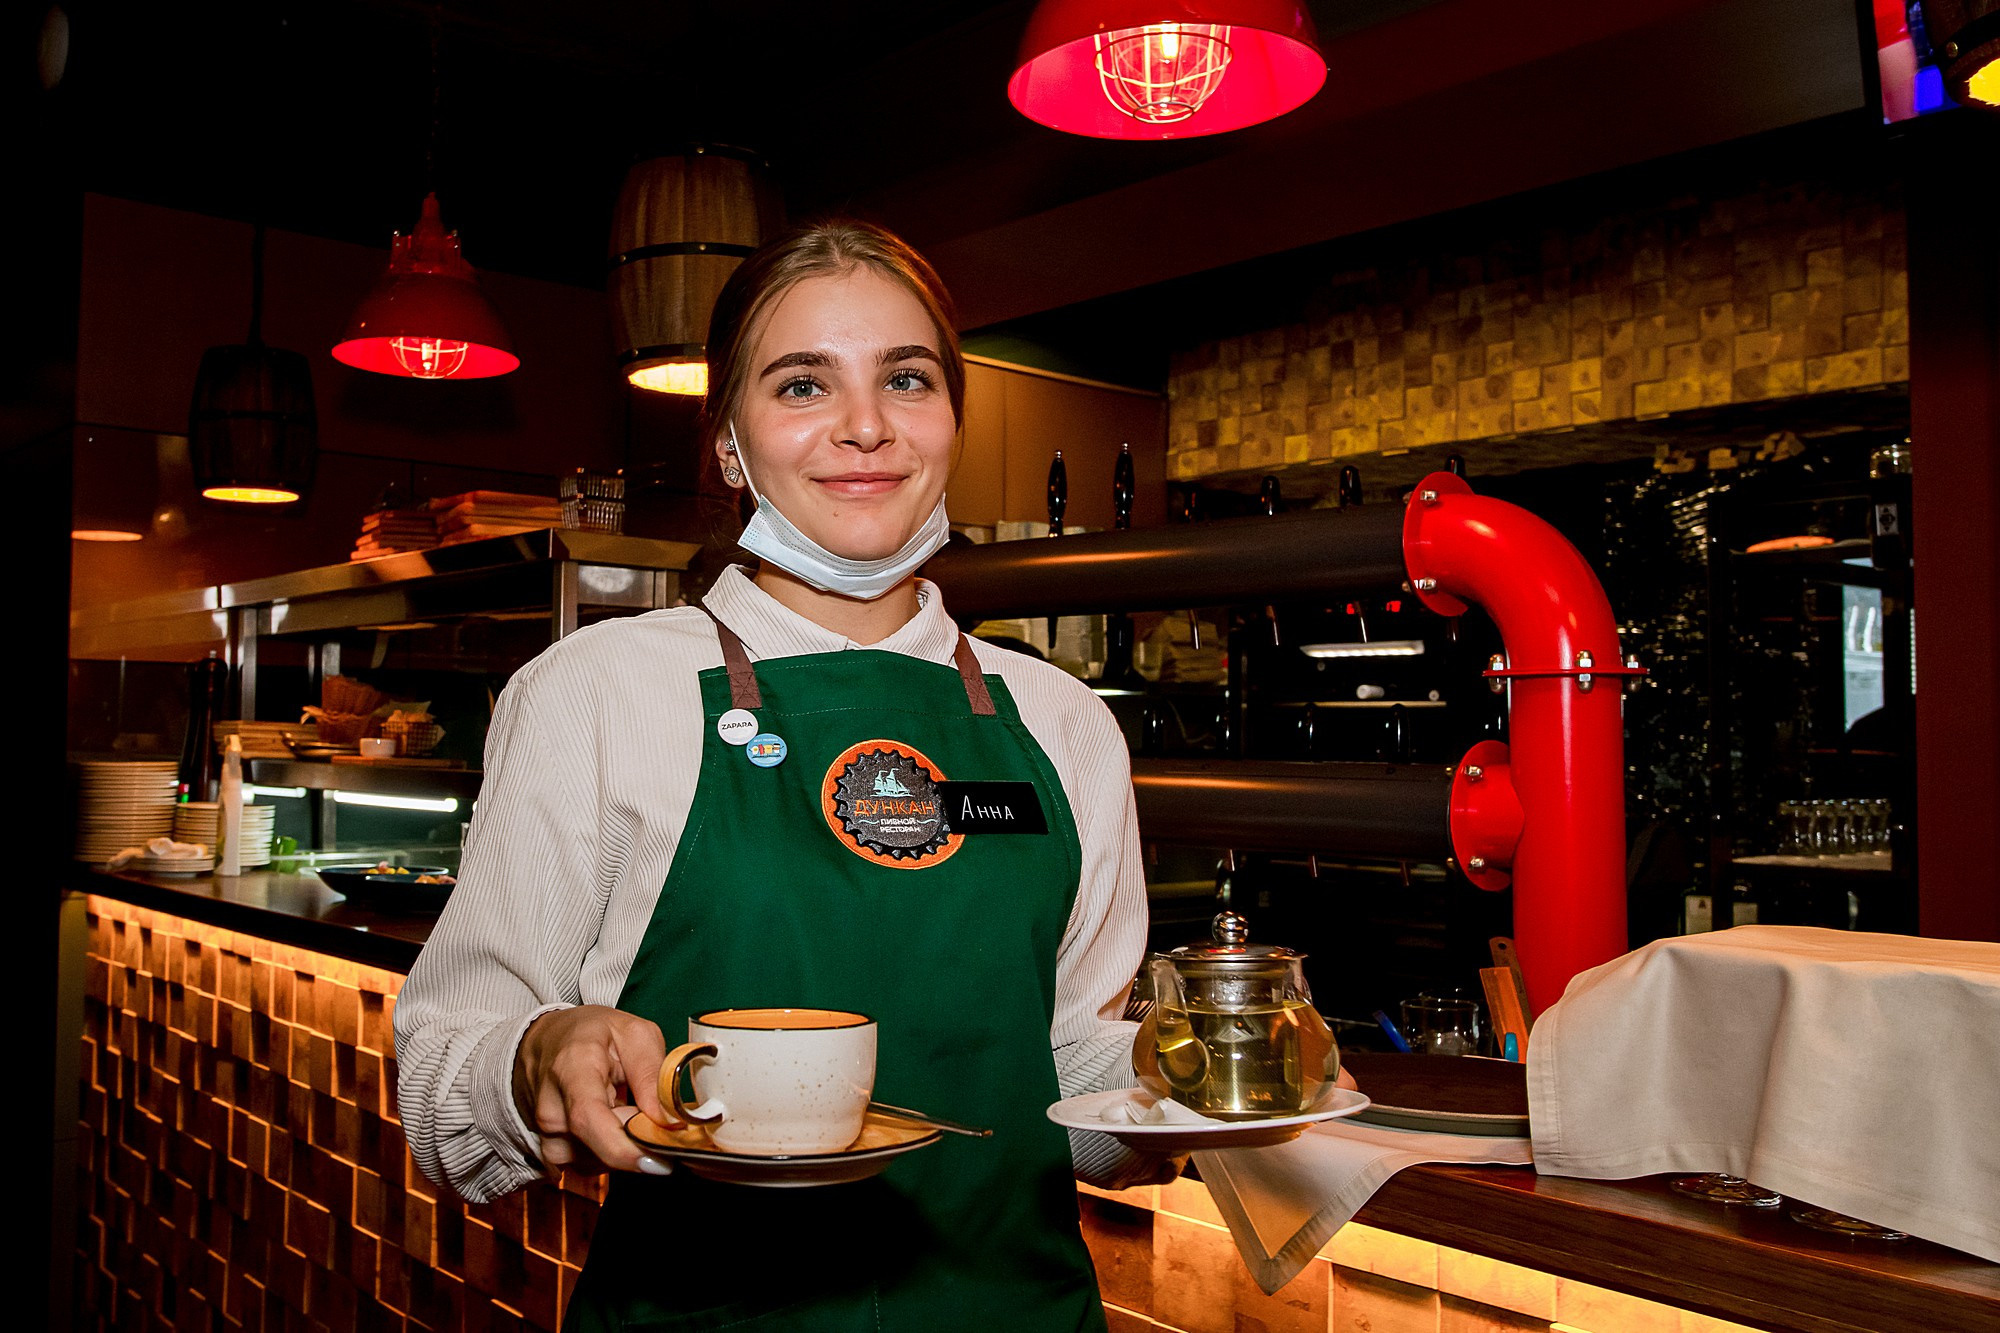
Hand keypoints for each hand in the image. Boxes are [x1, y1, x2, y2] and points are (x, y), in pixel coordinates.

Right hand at [513, 1005, 671, 1174]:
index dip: (623, 1149)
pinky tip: (611, 1122)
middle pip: (599, 1147)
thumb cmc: (591, 1033)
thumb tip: (667, 1120)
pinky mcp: (549, 1150)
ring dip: (621, 1144)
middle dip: (635, 1141)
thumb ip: (653, 1074)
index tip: (658, 1161)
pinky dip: (608, 1149)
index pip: (588, 1119)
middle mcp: (551, 1107)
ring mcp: (546, 1133)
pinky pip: (587, 1164)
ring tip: (624, 1106)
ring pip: (596, 1162)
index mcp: (571, 1069)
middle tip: (651, 1113)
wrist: (546, 1039)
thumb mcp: (635, 1034)